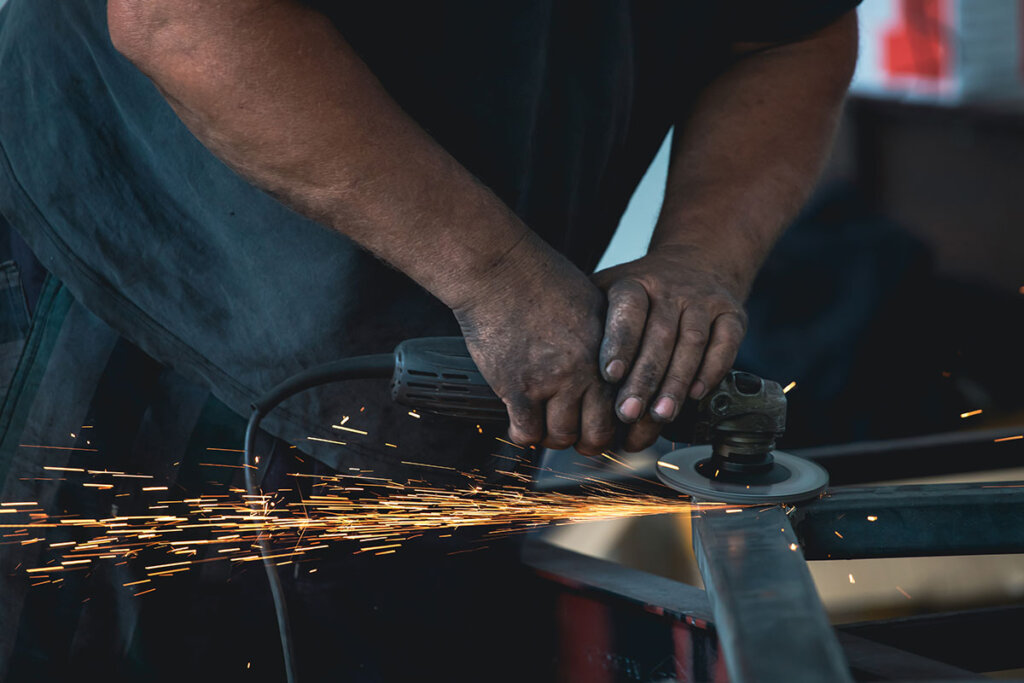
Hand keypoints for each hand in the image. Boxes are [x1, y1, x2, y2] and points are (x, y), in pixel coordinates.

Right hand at [452, 235, 616, 454]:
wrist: (500, 270)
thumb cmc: (541, 279)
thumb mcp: (593, 304)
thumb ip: (607, 340)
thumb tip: (613, 370)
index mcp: (610, 352)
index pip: (626, 409)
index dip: (615, 427)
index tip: (602, 428)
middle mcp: (587, 372)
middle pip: (596, 434)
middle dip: (586, 442)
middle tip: (574, 436)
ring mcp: (553, 382)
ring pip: (561, 437)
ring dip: (551, 437)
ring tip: (543, 424)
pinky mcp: (518, 388)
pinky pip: (526, 432)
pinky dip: (523, 434)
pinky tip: (519, 421)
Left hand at [592, 245, 747, 451]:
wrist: (696, 264)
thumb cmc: (638, 294)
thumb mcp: (606, 292)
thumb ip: (584, 321)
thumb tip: (546, 368)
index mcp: (635, 283)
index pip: (628, 310)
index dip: (619, 343)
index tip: (608, 375)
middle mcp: (672, 288)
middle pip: (660, 336)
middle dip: (644, 379)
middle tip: (627, 415)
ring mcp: (704, 300)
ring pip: (692, 344)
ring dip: (675, 383)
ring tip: (659, 416)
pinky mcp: (732, 314)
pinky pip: (725, 345)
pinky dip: (711, 371)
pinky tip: (694, 395)